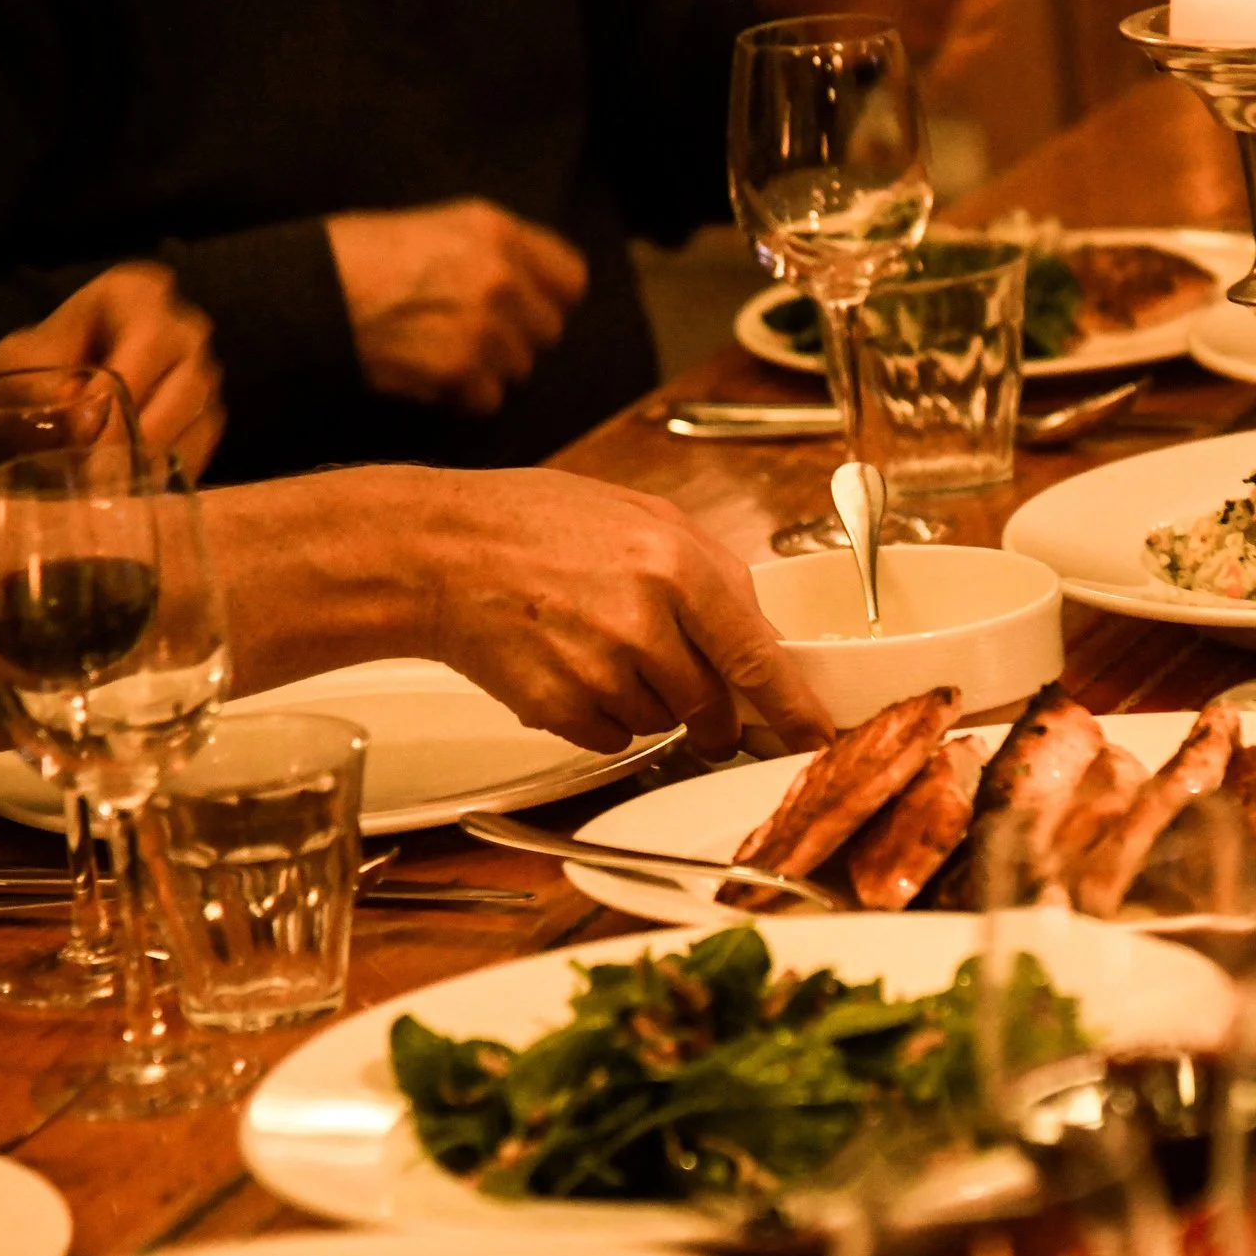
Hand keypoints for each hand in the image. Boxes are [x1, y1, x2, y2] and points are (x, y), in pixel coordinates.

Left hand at [0, 262, 224, 472]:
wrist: (36, 396)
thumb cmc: (28, 371)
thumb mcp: (16, 370)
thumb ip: (41, 390)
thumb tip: (85, 419)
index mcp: (136, 295)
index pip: (150, 337)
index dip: (123, 385)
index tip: (84, 430)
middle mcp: (183, 328)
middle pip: (189, 380)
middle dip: (142, 432)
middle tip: (100, 475)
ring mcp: (202, 372)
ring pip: (202, 417)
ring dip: (158, 457)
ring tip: (113, 490)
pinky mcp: (207, 415)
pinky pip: (203, 445)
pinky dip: (171, 471)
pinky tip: (135, 489)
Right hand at [325, 198, 587, 415]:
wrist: (307, 295)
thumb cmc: (359, 256)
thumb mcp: (436, 228)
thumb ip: (495, 252)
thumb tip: (535, 287)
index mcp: (496, 231)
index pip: (571, 279)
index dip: (548, 297)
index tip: (526, 306)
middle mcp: (499, 276)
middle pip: (548, 330)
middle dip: (514, 336)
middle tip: (465, 330)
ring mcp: (483, 326)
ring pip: (518, 368)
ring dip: (485, 367)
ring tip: (436, 346)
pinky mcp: (460, 370)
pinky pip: (487, 398)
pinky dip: (459, 394)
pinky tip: (424, 369)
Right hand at [418, 468, 832, 757]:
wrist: (441, 551)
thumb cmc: (537, 525)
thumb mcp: (643, 517)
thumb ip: (711, 573)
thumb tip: (761, 634)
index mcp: (677, 567)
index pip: (757, 657)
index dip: (791, 707)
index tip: (814, 736)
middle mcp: (644, 624)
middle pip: (712, 706)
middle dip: (711, 713)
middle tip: (684, 686)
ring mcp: (600, 671)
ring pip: (661, 724)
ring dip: (647, 702)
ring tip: (599, 645)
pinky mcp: (560, 707)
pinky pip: (611, 738)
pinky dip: (601, 715)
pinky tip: (570, 666)